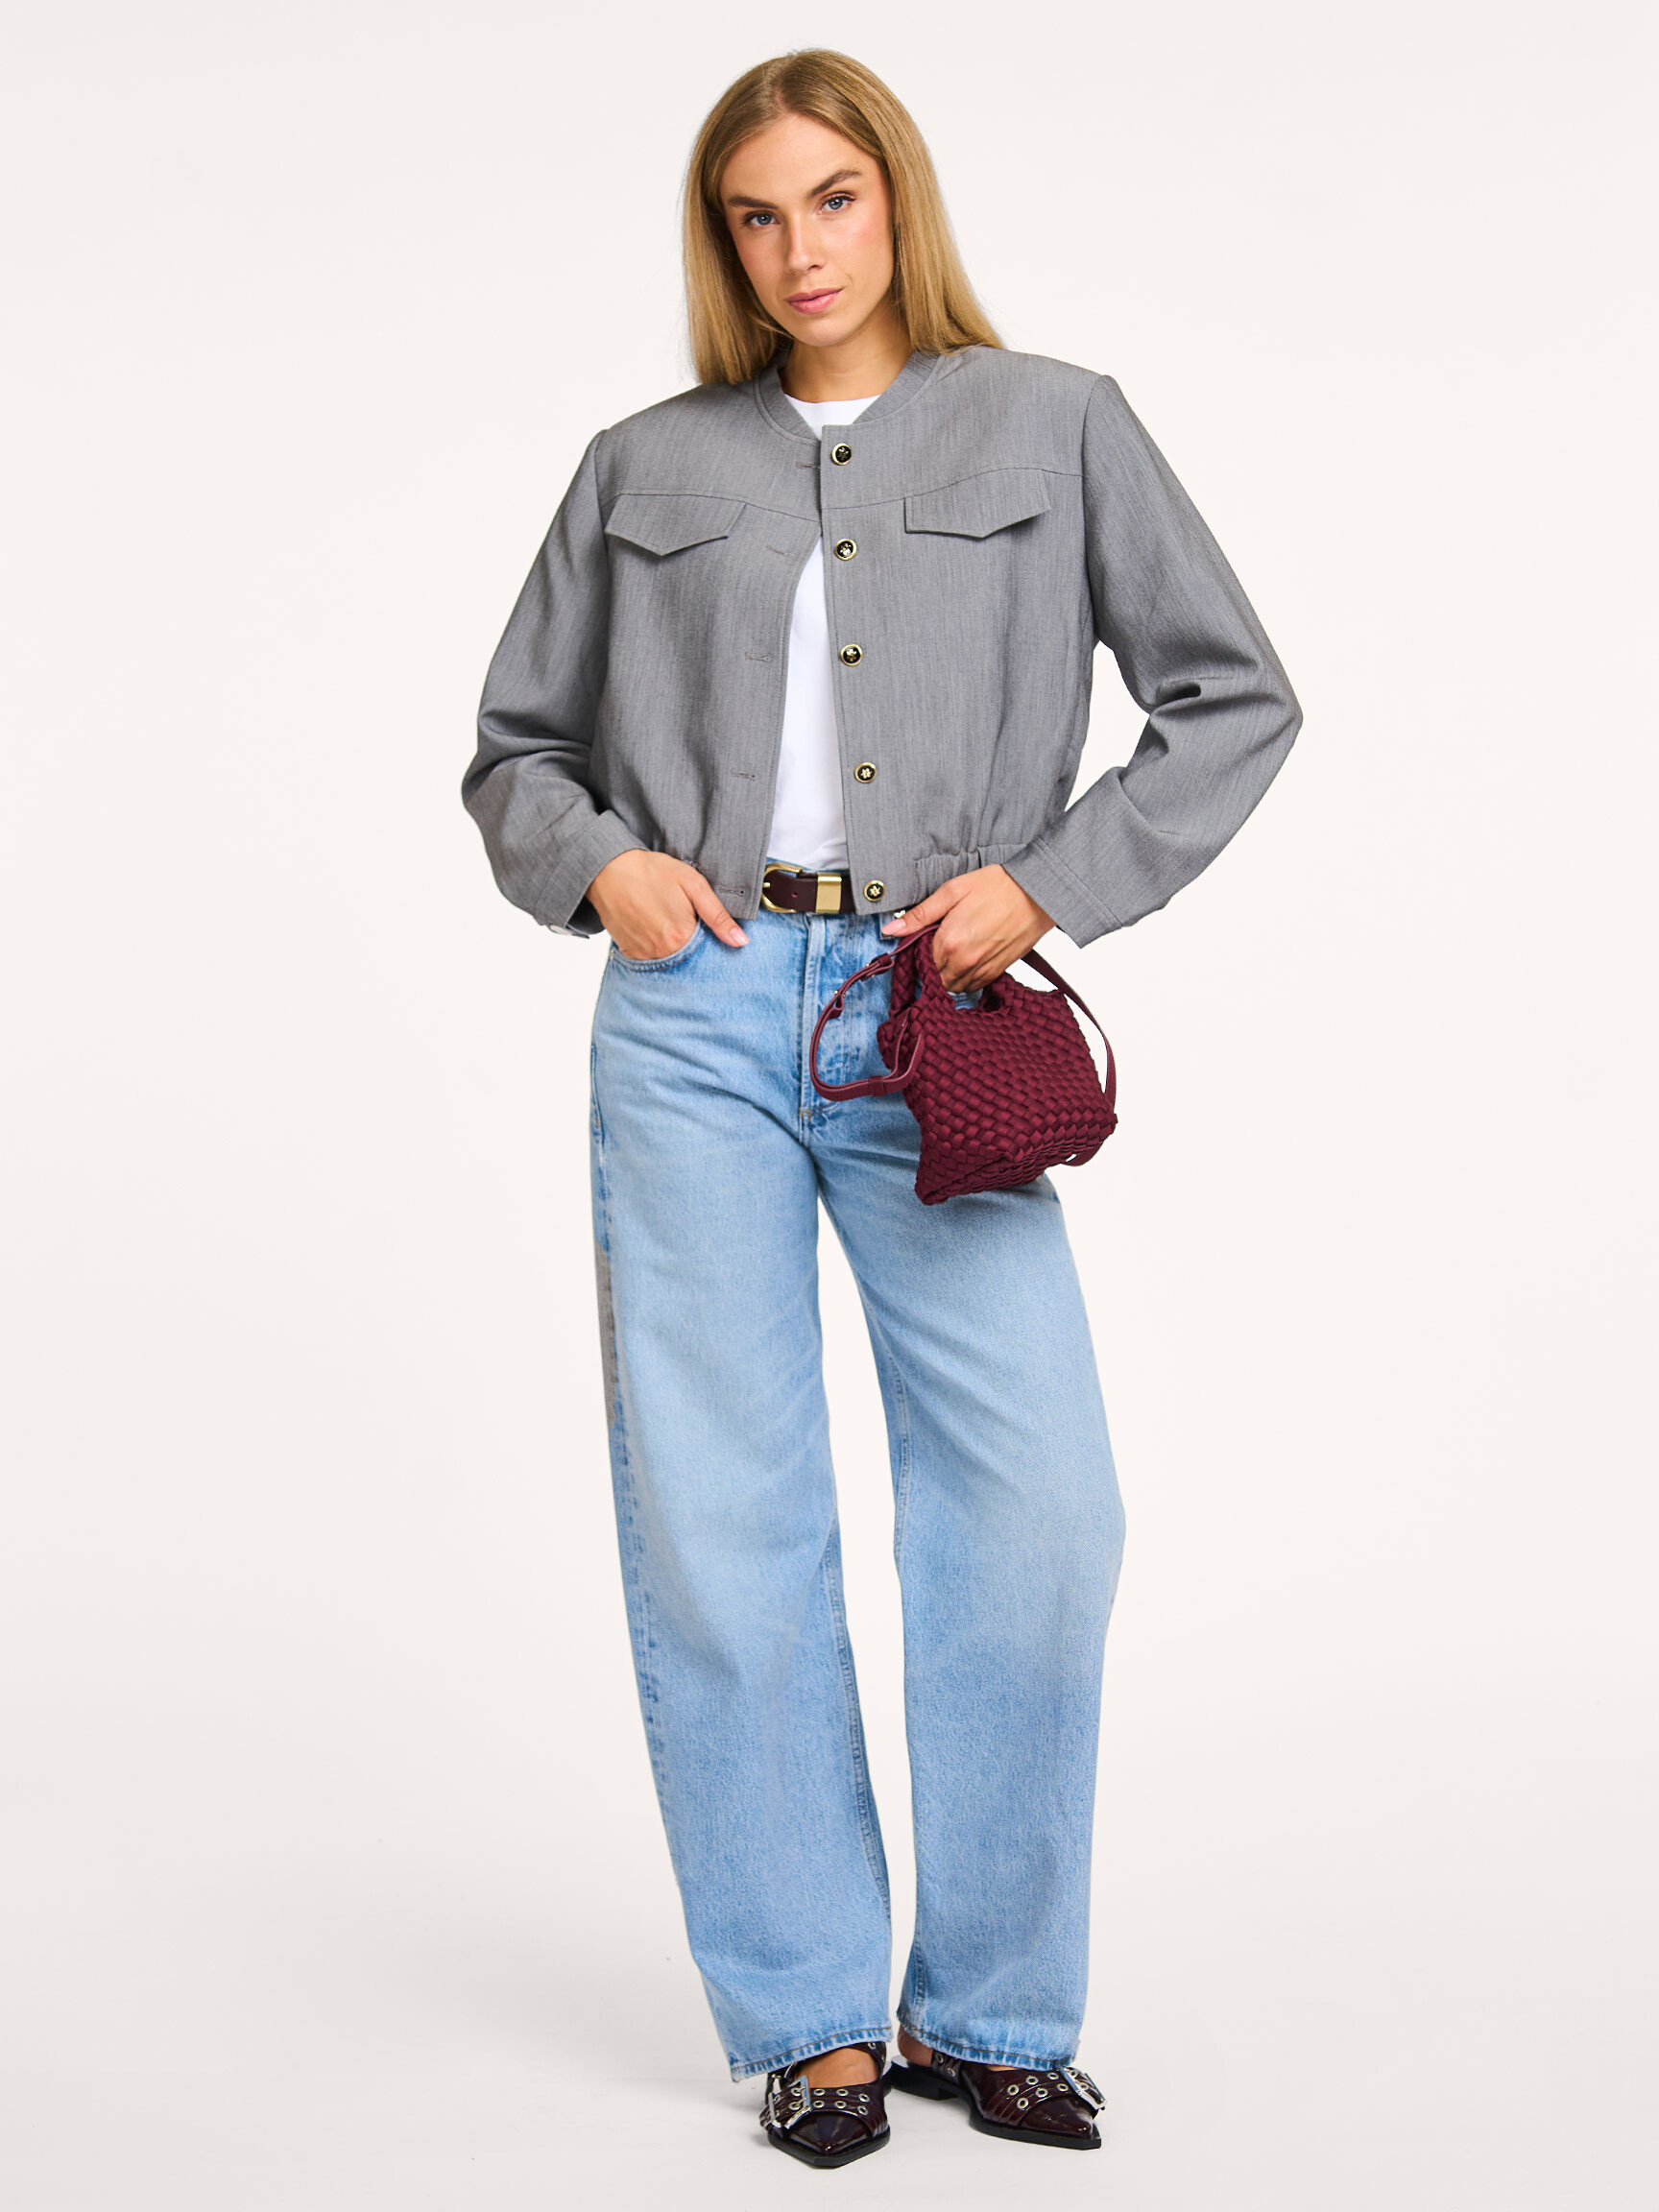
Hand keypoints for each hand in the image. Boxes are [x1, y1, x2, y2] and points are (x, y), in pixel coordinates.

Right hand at [587, 849, 748, 960]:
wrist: (608, 869)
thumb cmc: (652, 872)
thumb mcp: (693, 885)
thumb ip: (718, 916)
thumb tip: (741, 942)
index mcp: (681, 938)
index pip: (707, 953)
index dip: (709, 939)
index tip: (702, 924)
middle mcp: (661, 953)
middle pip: (688, 958)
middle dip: (690, 942)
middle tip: (679, 915)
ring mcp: (643, 955)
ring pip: (669, 959)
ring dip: (672, 945)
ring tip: (664, 918)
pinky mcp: (628, 953)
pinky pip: (650, 958)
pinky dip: (655, 946)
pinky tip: (651, 924)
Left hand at [880, 864, 1053, 991]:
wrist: (1037, 892)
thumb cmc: (997, 886)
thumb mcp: (952, 891)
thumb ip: (920, 915)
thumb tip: (890, 930)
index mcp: (948, 941)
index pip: (919, 963)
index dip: (916, 955)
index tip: (919, 945)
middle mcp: (964, 961)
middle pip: (935, 979)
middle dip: (930, 968)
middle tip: (936, 948)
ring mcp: (983, 969)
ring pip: (954, 987)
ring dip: (948, 975)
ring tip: (953, 954)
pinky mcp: (998, 971)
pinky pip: (974, 986)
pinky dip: (966, 978)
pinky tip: (968, 961)